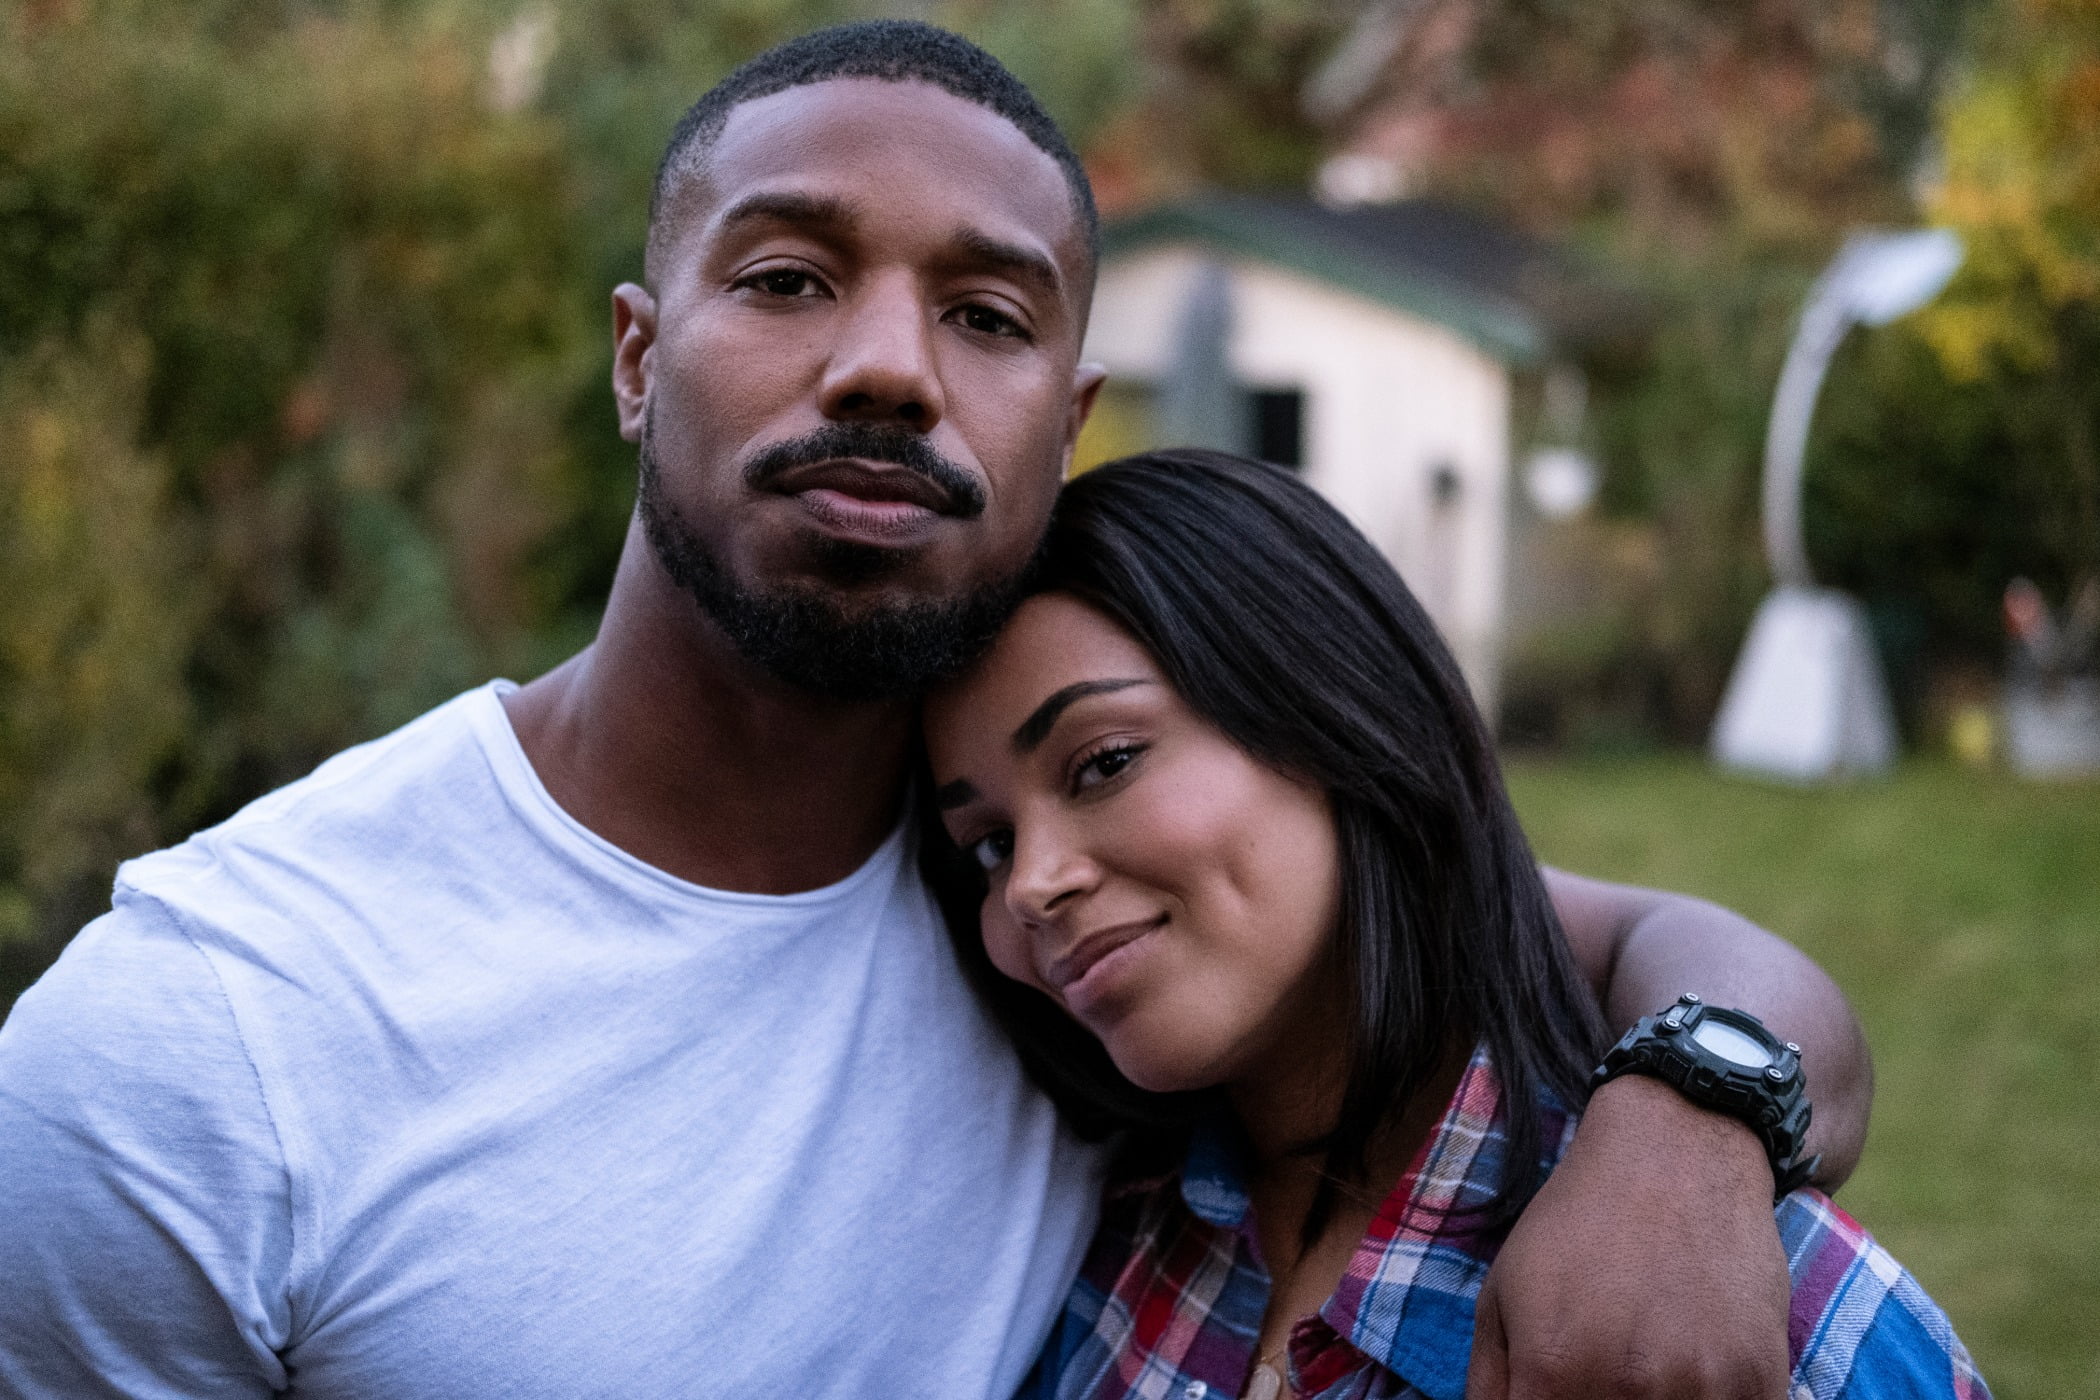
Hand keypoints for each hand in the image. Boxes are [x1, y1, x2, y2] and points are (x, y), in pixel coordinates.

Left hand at [1466, 1075, 1791, 1399]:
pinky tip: (1694, 1371)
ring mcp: (1700, 1387)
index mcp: (1553, 1369)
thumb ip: (1489, 1380)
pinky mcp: (1760, 1377)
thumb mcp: (1502, 1291)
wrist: (1676, 1152)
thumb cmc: (1578, 1220)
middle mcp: (1627, 1388)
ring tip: (1646, 1363)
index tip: (1551, 1390)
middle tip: (1598, 1368)